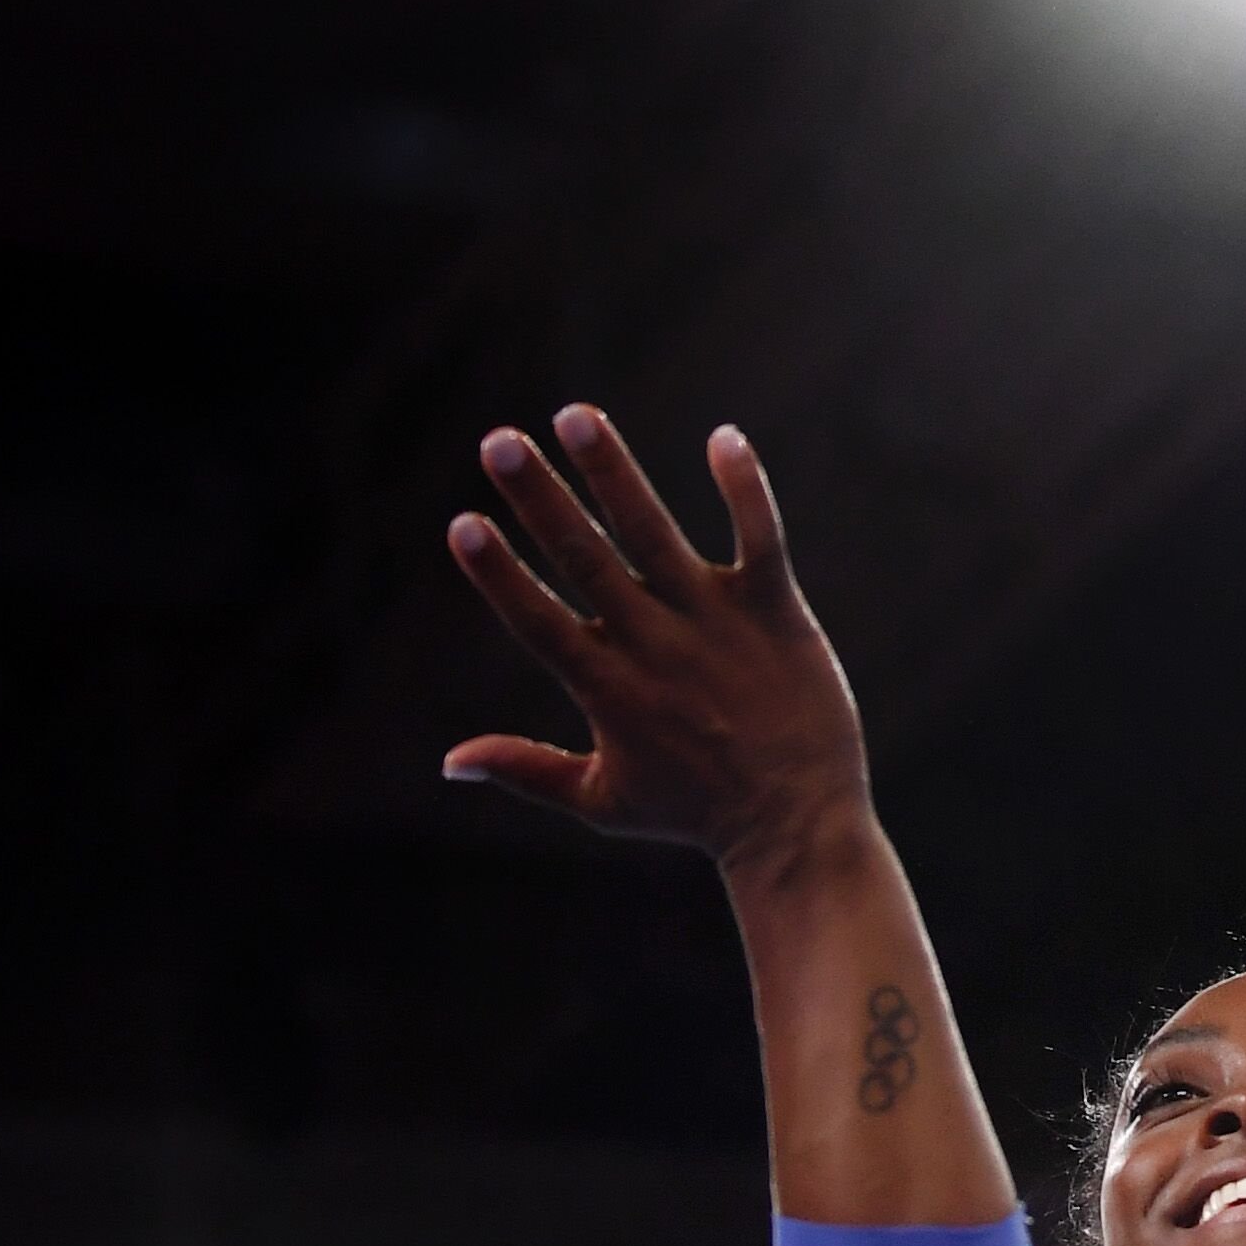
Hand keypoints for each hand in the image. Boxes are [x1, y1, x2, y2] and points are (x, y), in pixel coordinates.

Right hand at [444, 406, 867, 871]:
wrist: (797, 828)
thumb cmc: (695, 814)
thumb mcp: (601, 801)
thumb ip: (526, 768)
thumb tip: (448, 761)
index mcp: (607, 688)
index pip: (539, 621)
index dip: (498, 575)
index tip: (462, 523)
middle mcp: (654, 646)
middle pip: (585, 561)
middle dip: (540, 499)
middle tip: (500, 441)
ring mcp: (715, 624)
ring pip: (655, 534)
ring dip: (613, 474)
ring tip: (576, 416)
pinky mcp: (775, 611)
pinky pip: (759, 538)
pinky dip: (742, 489)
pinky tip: (722, 437)